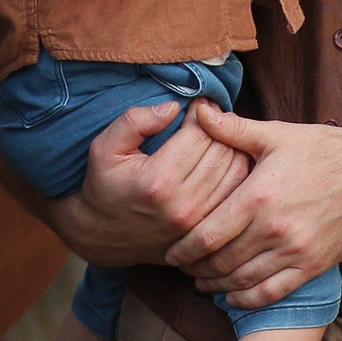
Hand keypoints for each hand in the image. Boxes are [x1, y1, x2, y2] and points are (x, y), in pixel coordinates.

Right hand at [44, 100, 252, 267]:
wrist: (104, 236)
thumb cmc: (104, 186)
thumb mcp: (104, 147)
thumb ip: (134, 121)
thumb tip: (173, 107)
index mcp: (158, 181)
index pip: (200, 134)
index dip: (203, 112)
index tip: (199, 104)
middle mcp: (183, 204)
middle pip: (222, 151)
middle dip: (220, 127)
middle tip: (211, 116)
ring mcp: (199, 221)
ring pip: (236, 170)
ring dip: (232, 147)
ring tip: (218, 135)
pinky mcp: (207, 229)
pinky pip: (237, 191)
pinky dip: (237, 170)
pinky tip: (222, 158)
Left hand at [168, 102, 341, 308]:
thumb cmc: (323, 150)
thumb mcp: (276, 134)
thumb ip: (232, 129)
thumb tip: (198, 110)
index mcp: (258, 195)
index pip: (208, 233)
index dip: (183, 248)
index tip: (170, 251)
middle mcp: (274, 229)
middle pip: (221, 262)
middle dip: (196, 268)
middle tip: (181, 268)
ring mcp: (295, 251)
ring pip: (243, 281)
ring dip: (217, 286)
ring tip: (202, 282)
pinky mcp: (313, 266)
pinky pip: (273, 293)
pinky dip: (248, 300)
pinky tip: (234, 297)